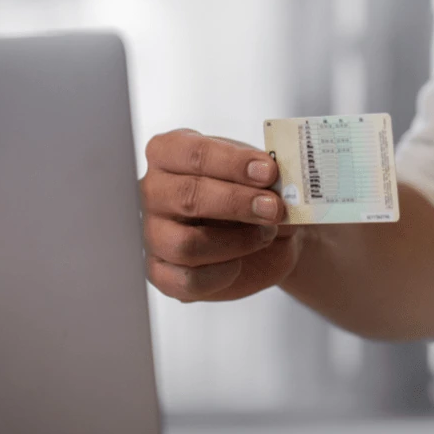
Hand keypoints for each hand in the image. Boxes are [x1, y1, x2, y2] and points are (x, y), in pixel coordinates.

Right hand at [140, 128, 301, 301]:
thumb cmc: (254, 195)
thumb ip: (268, 178)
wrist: (268, 234)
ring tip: (265, 235)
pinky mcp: (161, 272)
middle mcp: (153, 192)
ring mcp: (153, 234)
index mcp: (169, 154)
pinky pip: (187, 280)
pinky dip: (222, 275)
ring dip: (235, 241)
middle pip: (187, 196)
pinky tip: (240, 264)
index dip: (231, 162)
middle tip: (274, 207)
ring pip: (185, 244)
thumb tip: (281, 188)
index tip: (268, 171)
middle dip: (237, 202)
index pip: (191, 153)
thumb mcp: (265, 178)